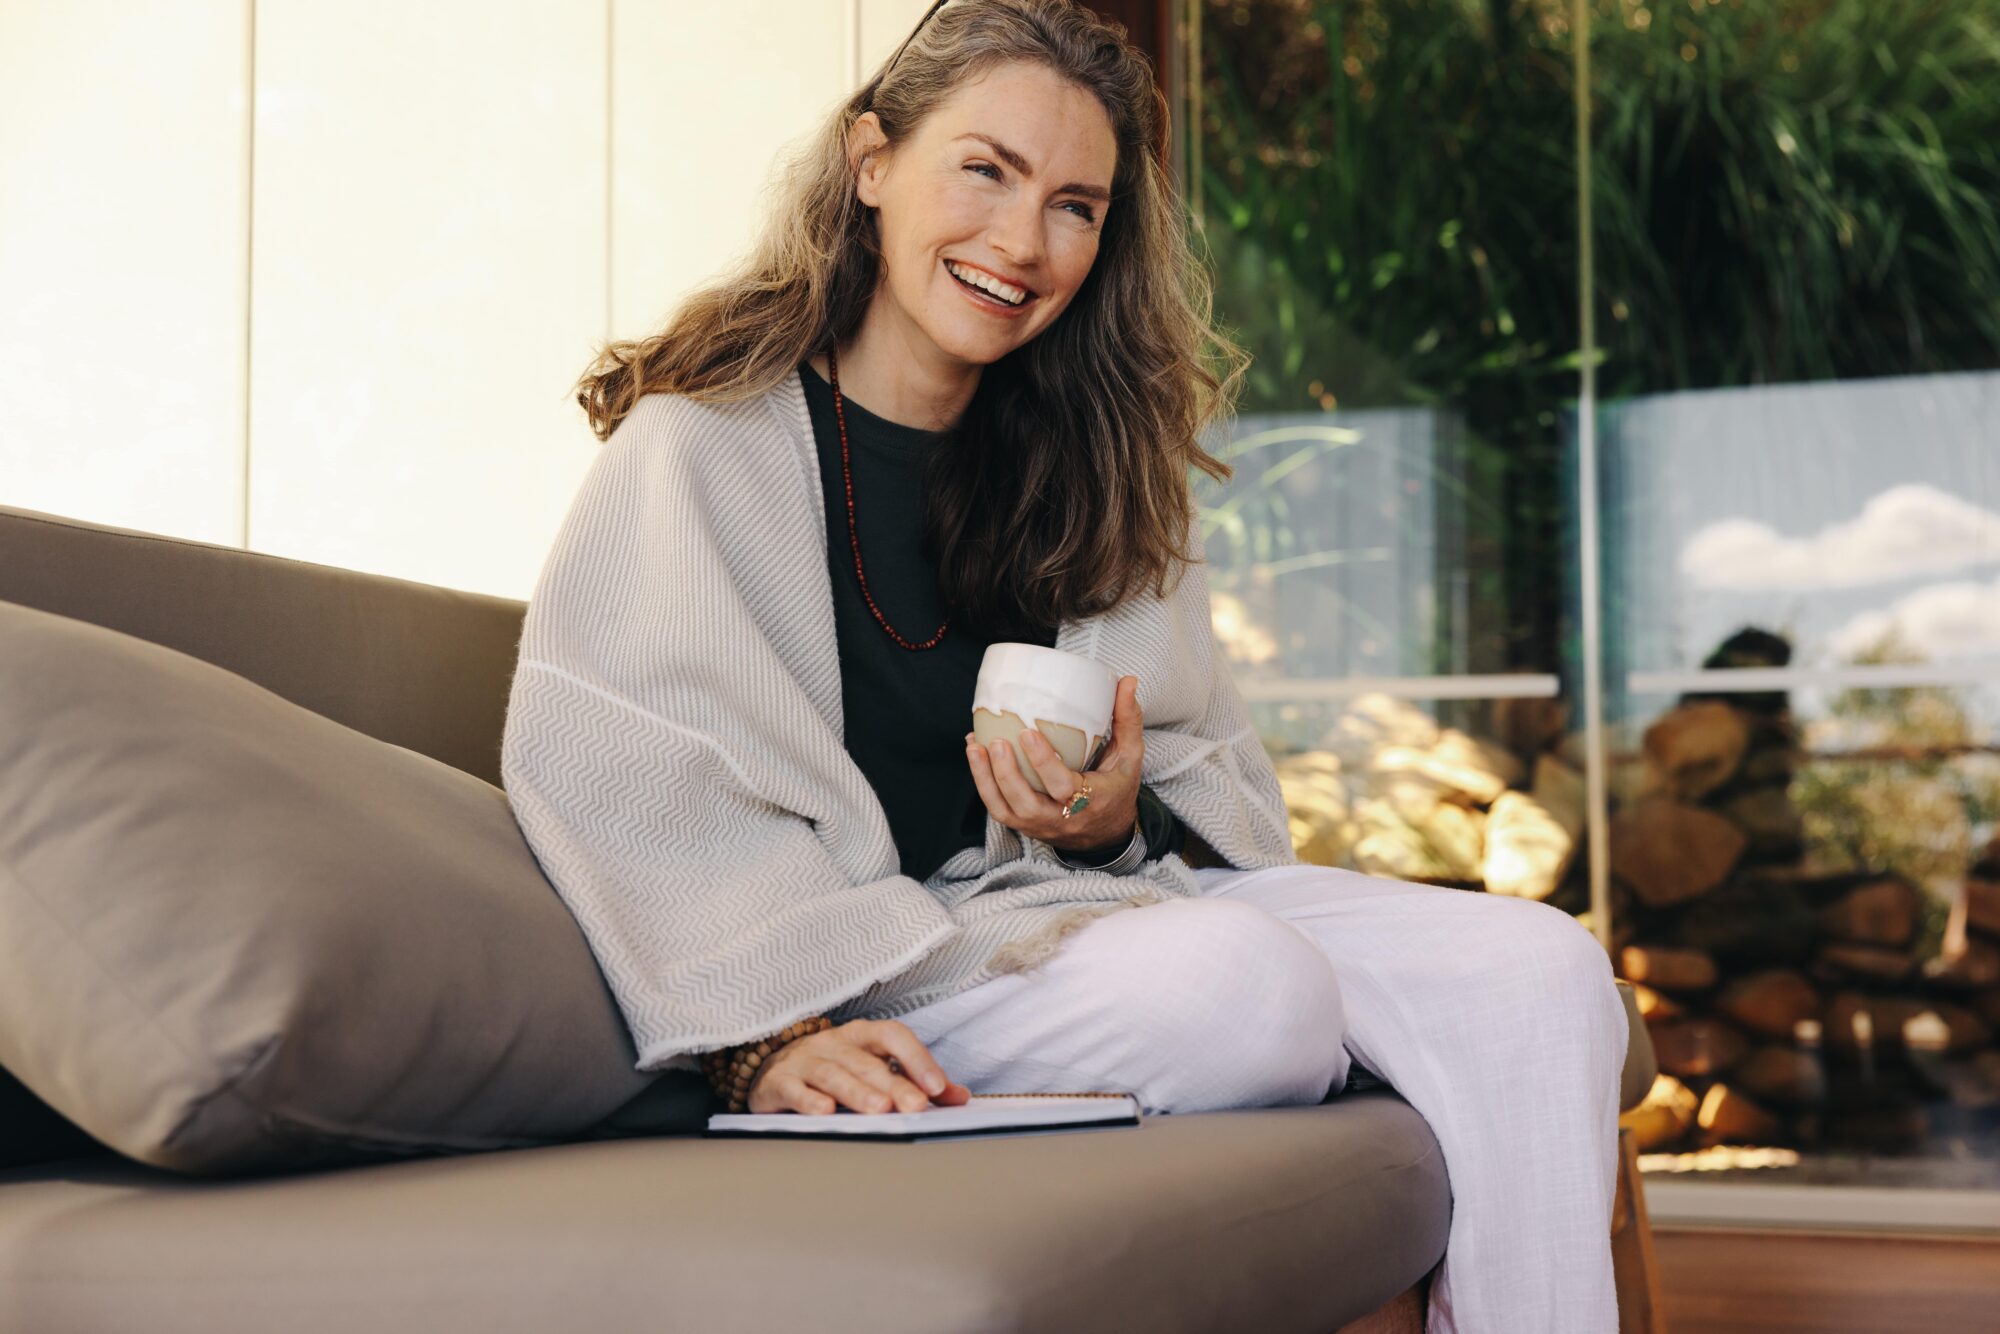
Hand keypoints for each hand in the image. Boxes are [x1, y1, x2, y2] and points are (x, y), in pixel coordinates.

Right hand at [745, 1019, 972, 1115]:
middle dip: (893, 1084)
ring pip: (833, 1074)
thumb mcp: (873, 1069)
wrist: (771, 1070)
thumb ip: (915, 1082)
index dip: (916, 1058)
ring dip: (857, 1092)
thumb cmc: (833, 1070)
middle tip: (915, 1106)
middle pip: (866, 1061)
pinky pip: (794, 1089)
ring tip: (879, 1110)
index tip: (937, 1087)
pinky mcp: (778, 1082)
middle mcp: (833, 1043)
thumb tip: (959, 1097)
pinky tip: (825, 1112)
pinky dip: (809, 1100)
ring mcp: (804, 1060)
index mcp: (861, 1036)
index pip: (893, 1036)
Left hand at [965, 674, 1144, 855]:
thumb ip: (1128, 720)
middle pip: (1028, 804)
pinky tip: (977, 755)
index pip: (1063, 787)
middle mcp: (1063, 820)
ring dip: (986, 779)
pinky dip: (984, 784)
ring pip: (1007, 810)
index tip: (1027, 733)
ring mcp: (1040, 826)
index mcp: (1091, 802)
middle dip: (1007, 774)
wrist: (1108, 834)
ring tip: (975, 747)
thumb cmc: (1117, 789)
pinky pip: (1000, 810)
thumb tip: (1127, 681)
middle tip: (996, 742)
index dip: (1043, 762)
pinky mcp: (1025, 827)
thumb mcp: (1130, 758)